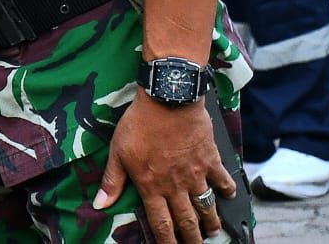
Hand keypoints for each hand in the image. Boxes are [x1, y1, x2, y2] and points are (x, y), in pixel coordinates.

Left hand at [94, 93, 237, 242]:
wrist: (168, 99)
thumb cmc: (140, 123)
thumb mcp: (118, 151)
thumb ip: (112, 180)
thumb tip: (100, 204)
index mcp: (152, 185)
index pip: (161, 223)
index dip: (166, 241)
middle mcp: (176, 185)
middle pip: (187, 221)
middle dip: (192, 239)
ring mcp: (196, 174)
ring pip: (206, 206)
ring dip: (210, 221)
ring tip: (213, 231)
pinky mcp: (211, 160)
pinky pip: (223, 180)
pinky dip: (227, 189)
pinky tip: (228, 194)